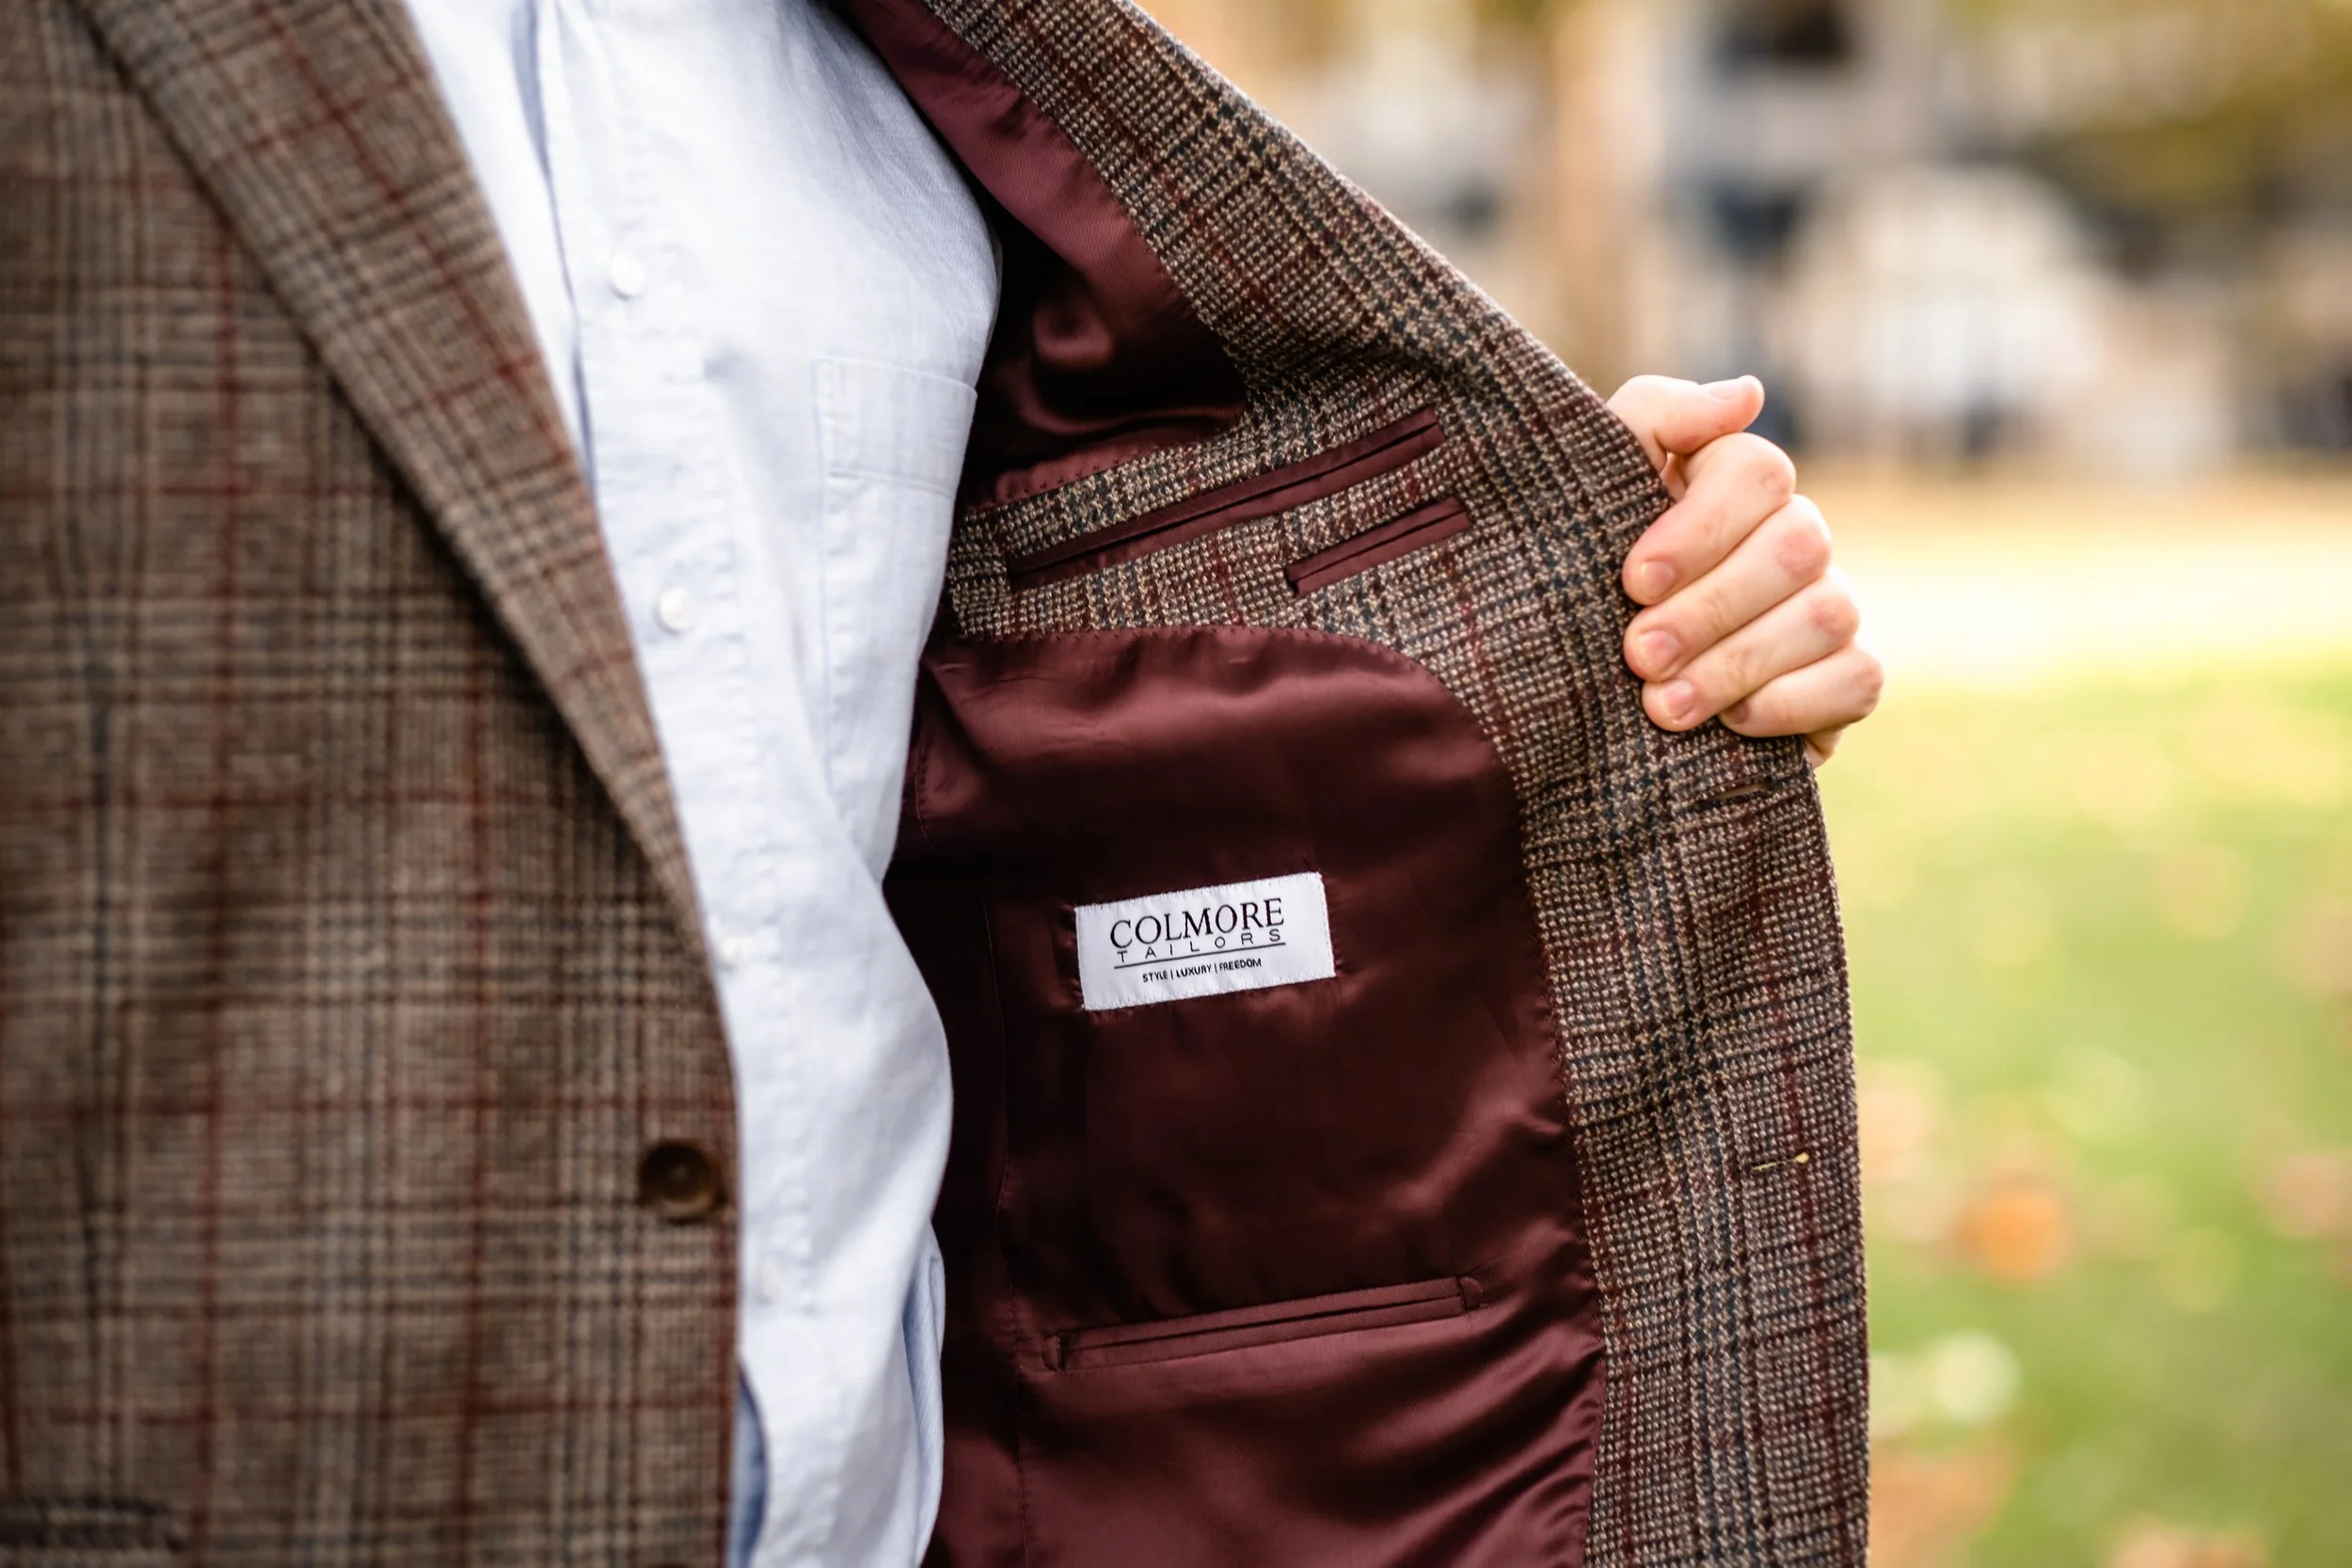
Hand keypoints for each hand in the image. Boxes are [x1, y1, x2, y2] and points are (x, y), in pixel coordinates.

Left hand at [1605, 375, 1881, 766]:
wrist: (1577, 699)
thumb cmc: (1578, 580)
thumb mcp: (1590, 491)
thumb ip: (1654, 418)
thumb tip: (1747, 395)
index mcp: (1732, 484)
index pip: (1756, 471)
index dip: (1700, 528)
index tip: (1634, 581)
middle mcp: (1793, 536)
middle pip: (1798, 544)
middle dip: (1711, 607)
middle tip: (1639, 655)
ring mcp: (1828, 605)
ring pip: (1827, 612)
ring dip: (1738, 662)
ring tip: (1662, 705)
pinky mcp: (1848, 678)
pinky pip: (1859, 677)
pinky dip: (1792, 702)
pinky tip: (1730, 723)